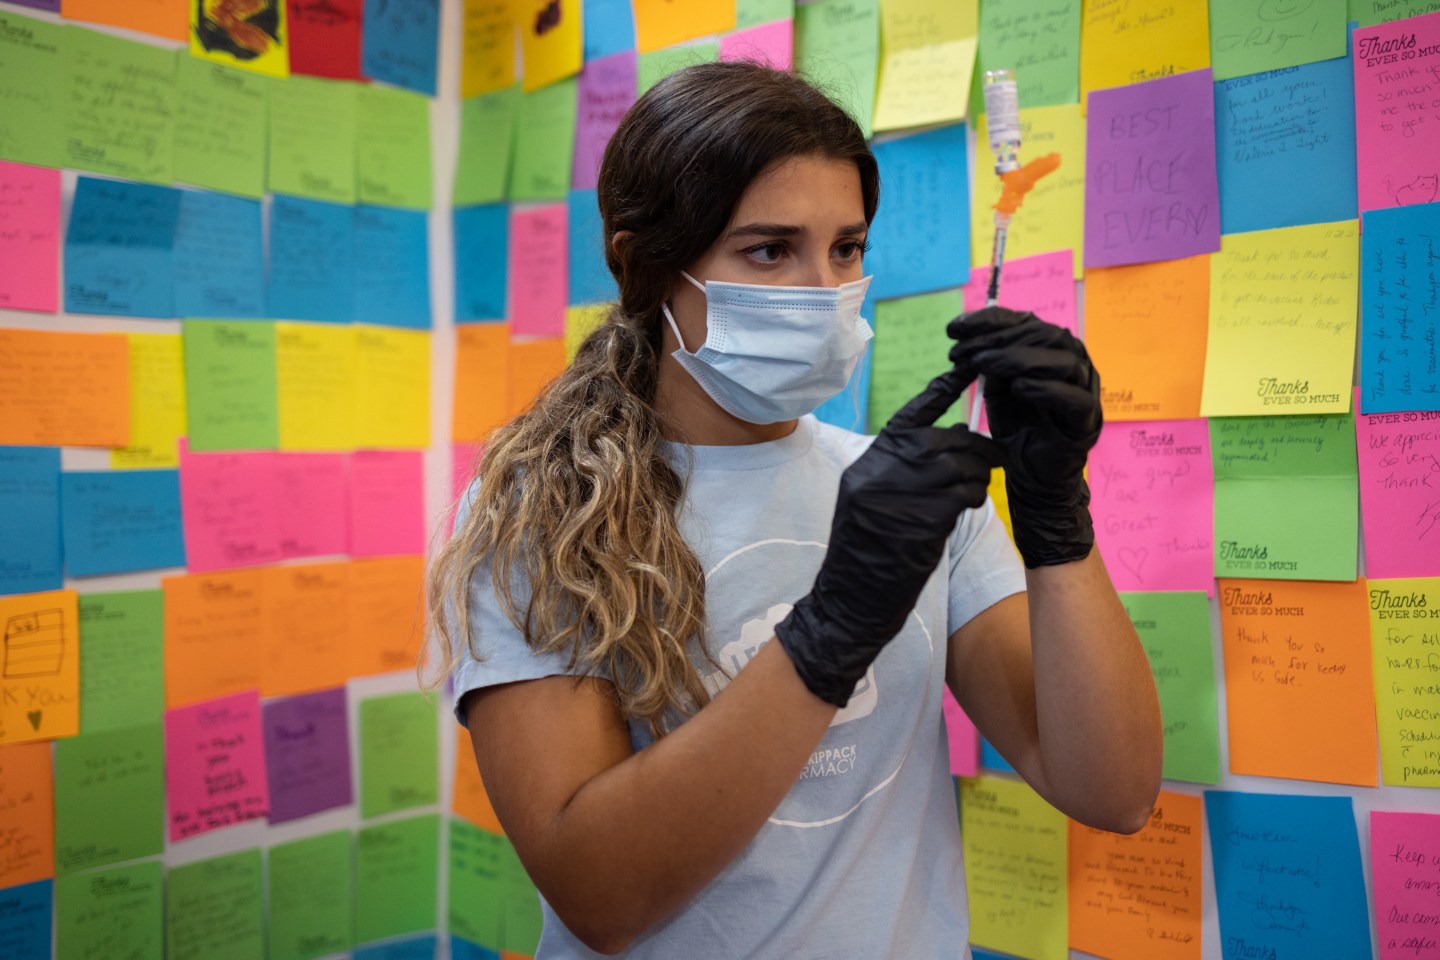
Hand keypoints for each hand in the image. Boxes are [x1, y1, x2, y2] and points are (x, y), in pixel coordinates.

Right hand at [775, 370, 1004, 706]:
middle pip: (942, 440)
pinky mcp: (921, 520)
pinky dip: (974, 496)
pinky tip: (971, 506)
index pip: (911, 415)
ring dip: (979, 475)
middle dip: (975, 447)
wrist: (851, 602)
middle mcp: (880, 472)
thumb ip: (906, 467)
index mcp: (868, 462)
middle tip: (993, 457)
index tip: (966, 368)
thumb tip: (956, 433)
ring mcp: (899, 496)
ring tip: (978, 488)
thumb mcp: (874, 499)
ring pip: (959, 466)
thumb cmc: (868, 552)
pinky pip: (963, 494)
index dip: (942, 390)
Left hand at [947, 306, 1101, 567]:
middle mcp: (1072, 362)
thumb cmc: (1018, 426)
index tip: (953, 329)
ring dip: (1018, 358)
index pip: (1024, 321)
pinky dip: (1046, 389)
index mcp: (1050, 350)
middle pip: (1043, 335)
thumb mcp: (996, 389)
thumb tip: (971, 339)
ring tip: (983, 365)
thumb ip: (990, 362)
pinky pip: (1074, 398)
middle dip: (997, 340)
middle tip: (964, 353)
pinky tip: (1018, 388)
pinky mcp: (1088, 419)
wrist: (1033, 474)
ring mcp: (1085, 389)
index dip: (989, 321)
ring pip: (1062, 360)